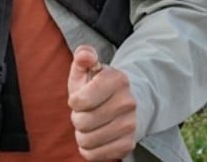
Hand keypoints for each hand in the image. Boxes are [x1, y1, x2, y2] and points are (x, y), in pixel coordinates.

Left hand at [67, 45, 136, 161]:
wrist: (131, 104)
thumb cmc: (101, 87)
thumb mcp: (90, 69)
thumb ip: (83, 56)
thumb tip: (85, 55)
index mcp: (118, 80)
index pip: (80, 101)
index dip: (75, 101)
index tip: (82, 97)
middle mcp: (128, 102)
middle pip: (82, 122)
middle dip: (78, 118)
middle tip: (87, 112)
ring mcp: (130, 125)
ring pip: (86, 140)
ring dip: (83, 134)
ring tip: (92, 124)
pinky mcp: (128, 145)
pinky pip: (94, 155)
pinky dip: (90, 149)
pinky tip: (97, 136)